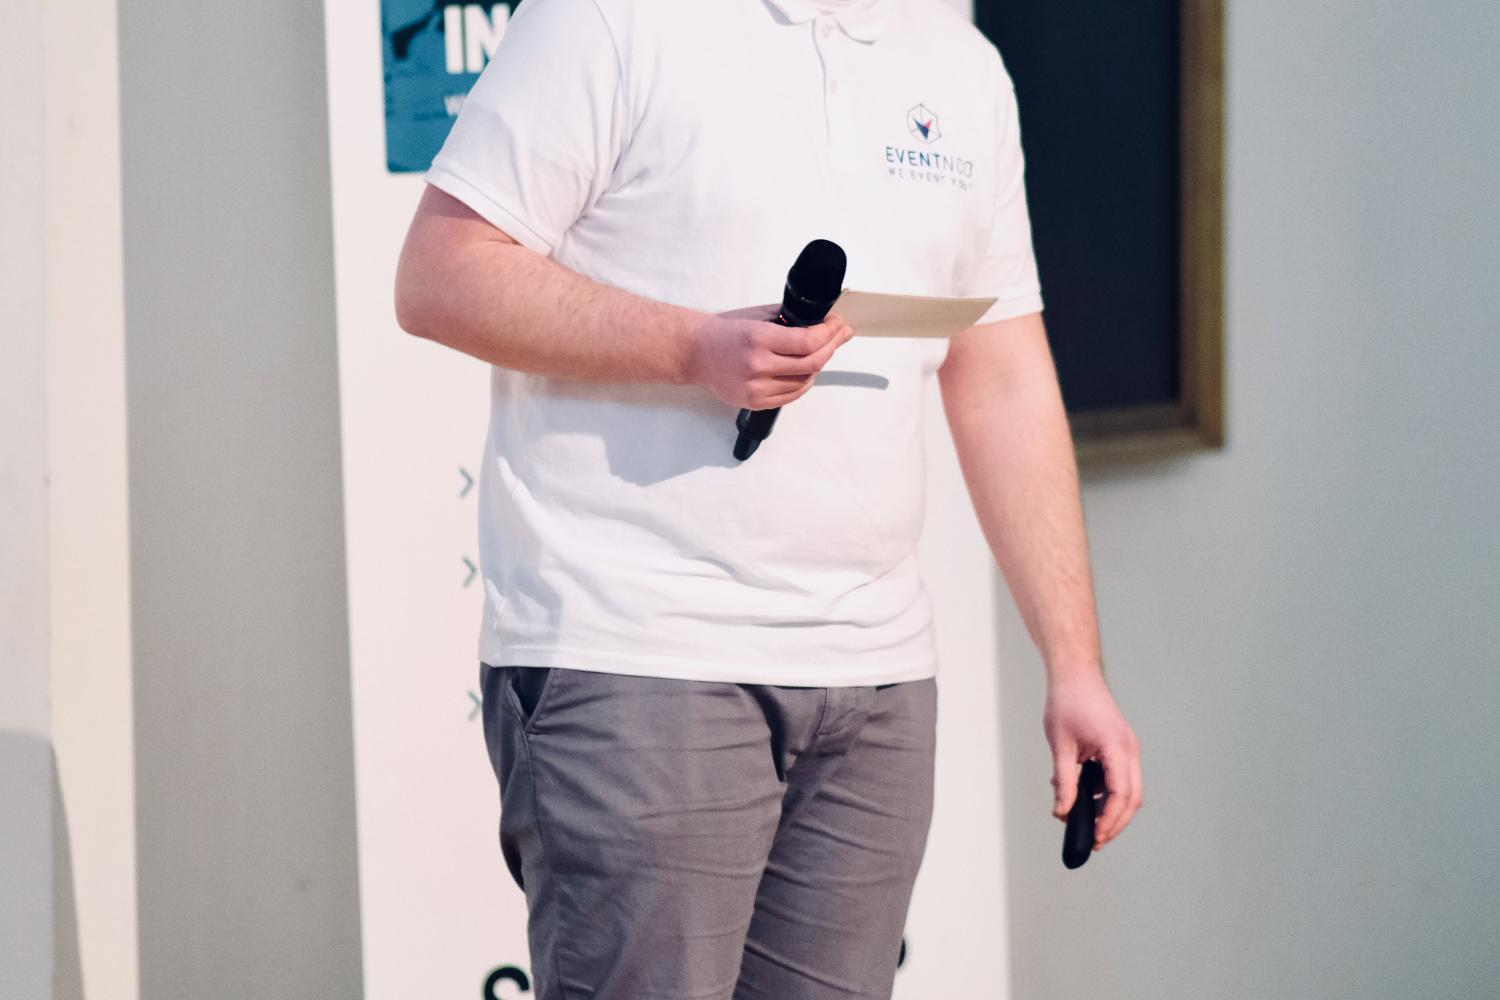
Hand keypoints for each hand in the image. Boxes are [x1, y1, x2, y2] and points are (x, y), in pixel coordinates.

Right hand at [685, 303, 854, 409]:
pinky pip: (791, 395)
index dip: (829, 333)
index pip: (808, 341)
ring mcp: (756, 388)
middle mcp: (758, 365)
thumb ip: (788, 320)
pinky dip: (804, 382)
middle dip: (831, 346)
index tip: (837, 324)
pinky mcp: (755, 402)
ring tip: (823, 351)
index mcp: (758, 338)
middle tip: (839, 335)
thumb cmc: (724, 332)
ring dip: (819, 365)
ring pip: (805, 381)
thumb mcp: (757, 316)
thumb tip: (822, 322)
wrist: (695, 352)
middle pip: (812, 363)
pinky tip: (807, 371)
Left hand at [1043, 672, 1141, 849]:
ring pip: (1129, 790)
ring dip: (1111, 809)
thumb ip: (1064, 782)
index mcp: (1117, 748)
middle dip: (1114, 823)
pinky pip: (1120, 777)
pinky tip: (1083, 798)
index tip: (1095, 838)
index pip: (1120, 795)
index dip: (1109, 821)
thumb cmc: (1067, 703)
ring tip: (1086, 823)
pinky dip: (1107, 792)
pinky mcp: (1120, 746)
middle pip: (1131, 798)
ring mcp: (1127, 748)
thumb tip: (1063, 812)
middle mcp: (1129, 750)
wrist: (1075, 674)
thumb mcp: (1061, 746)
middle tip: (1094, 840)